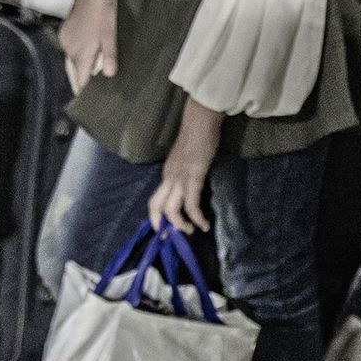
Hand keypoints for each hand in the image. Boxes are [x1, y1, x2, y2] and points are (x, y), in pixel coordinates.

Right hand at [61, 0, 117, 93]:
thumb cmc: (102, 12)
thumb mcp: (111, 36)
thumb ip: (109, 57)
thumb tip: (108, 76)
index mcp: (81, 53)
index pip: (80, 80)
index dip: (85, 91)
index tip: (89, 103)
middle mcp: (69, 49)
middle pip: (77, 71)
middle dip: (87, 78)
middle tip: (99, 86)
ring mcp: (65, 40)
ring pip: (74, 60)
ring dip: (84, 64)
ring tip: (97, 68)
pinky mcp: (65, 33)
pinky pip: (72, 49)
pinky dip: (80, 52)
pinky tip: (90, 49)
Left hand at [148, 100, 220, 233]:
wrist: (200, 122)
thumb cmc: (197, 137)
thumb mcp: (186, 160)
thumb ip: (184, 172)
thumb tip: (189, 186)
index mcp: (167, 174)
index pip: (155, 200)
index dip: (156, 217)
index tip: (163, 231)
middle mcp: (169, 177)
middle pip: (156, 206)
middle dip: (163, 225)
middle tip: (172, 238)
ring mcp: (179, 178)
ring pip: (172, 209)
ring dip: (181, 225)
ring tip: (193, 231)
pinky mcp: (193, 177)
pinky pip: (191, 204)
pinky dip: (197, 218)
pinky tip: (205, 224)